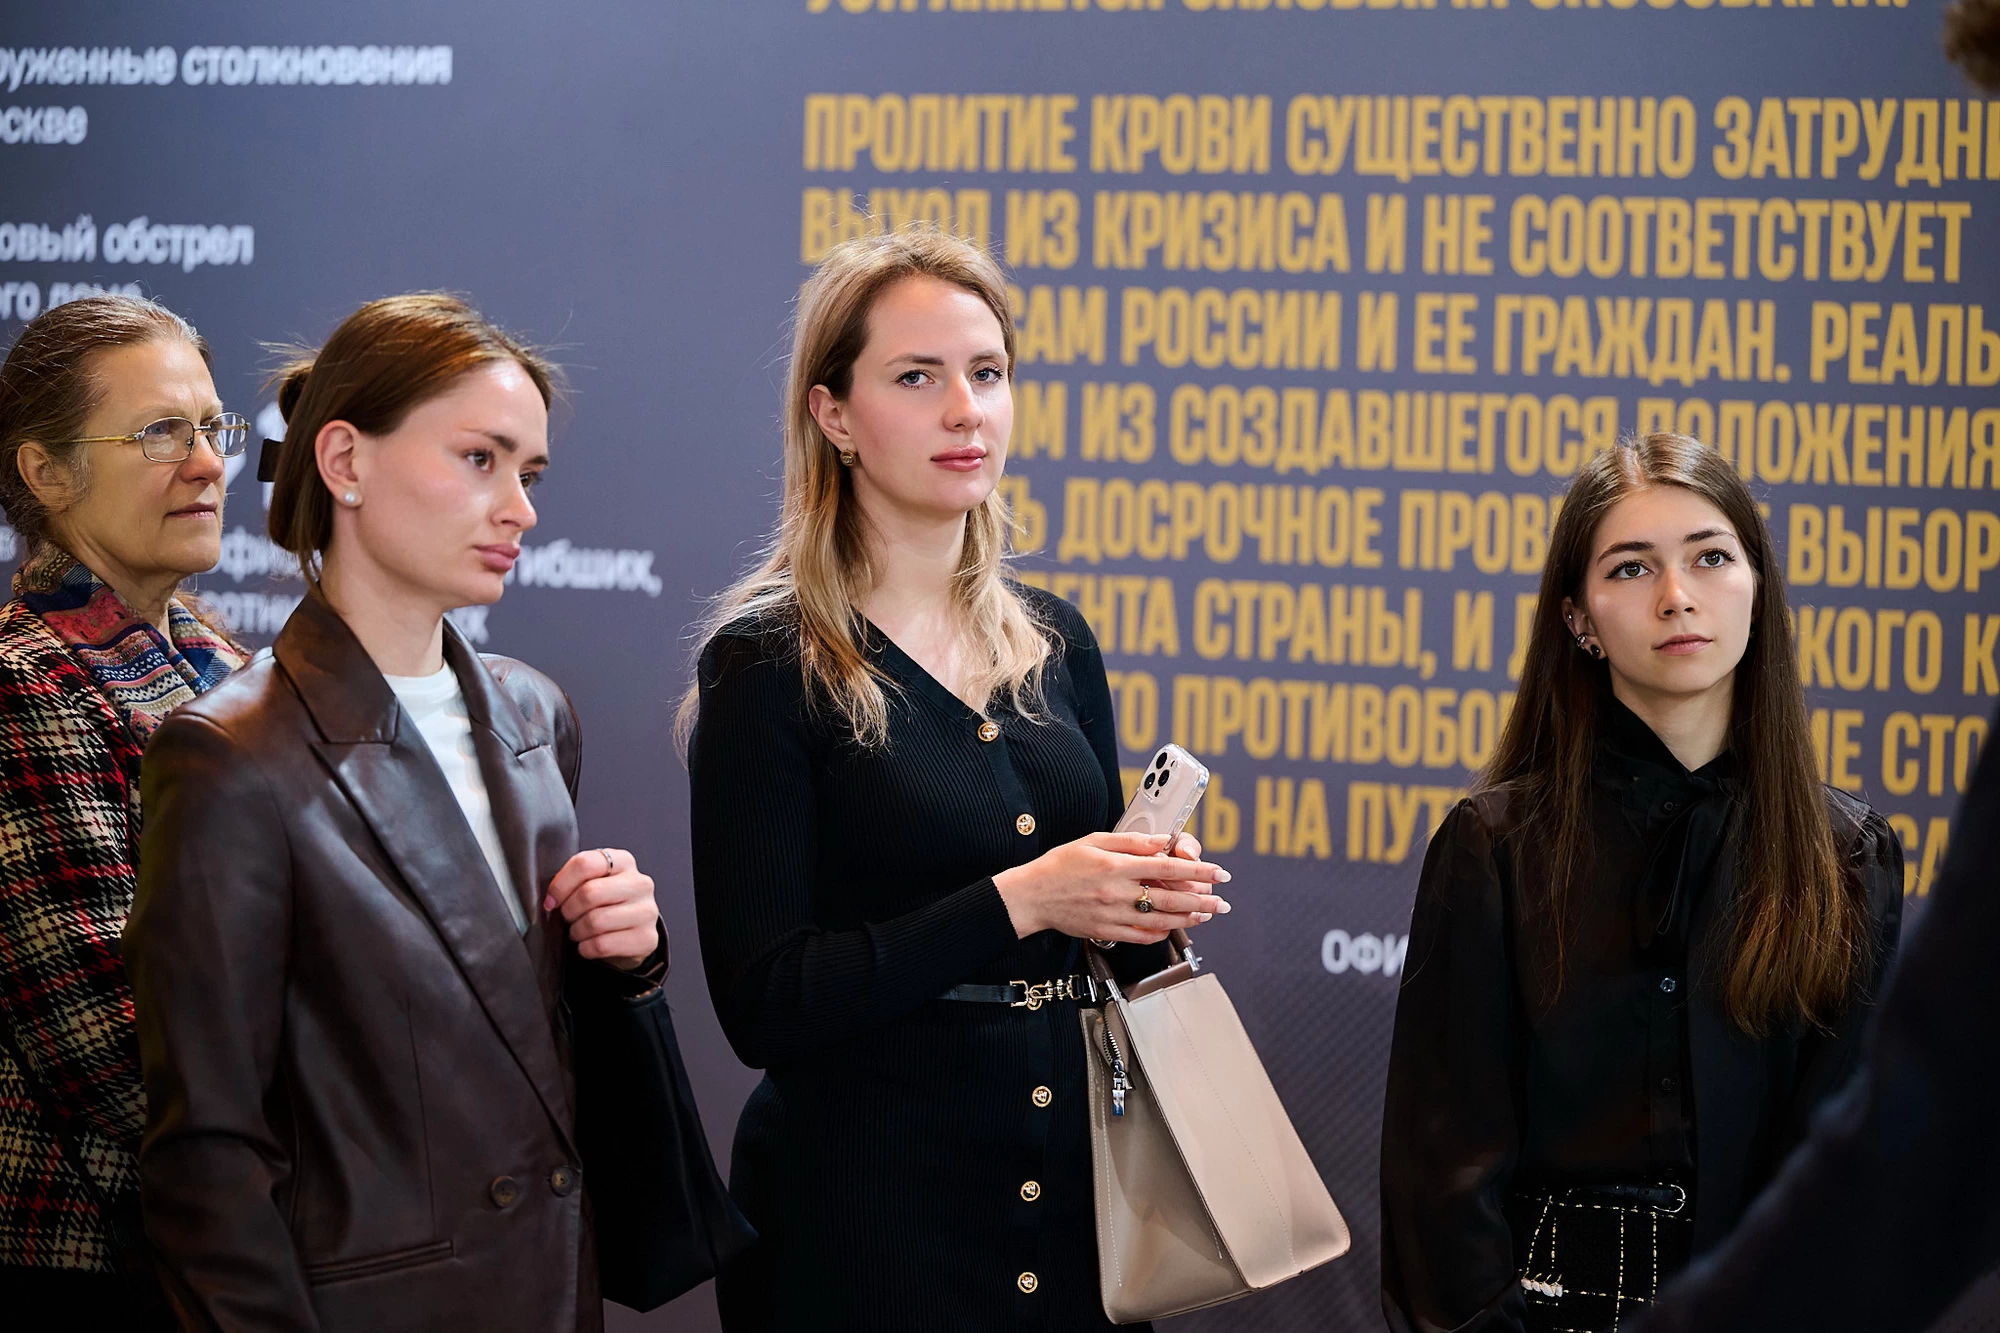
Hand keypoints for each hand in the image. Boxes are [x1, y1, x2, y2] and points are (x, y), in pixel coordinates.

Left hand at [543, 847, 659, 969]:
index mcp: (623, 862)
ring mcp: (647, 911)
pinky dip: (586, 949)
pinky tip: (588, 944)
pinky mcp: (646, 938)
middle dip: (569, 910)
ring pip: (595, 921)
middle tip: (568, 917)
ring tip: (578, 931)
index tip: (551, 900)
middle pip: (589, 893)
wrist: (629, 933)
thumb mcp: (592, 882)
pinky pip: (602, 945)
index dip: (560, 885)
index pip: (585, 864)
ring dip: (577, 931)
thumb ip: (574, 880)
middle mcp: (640, 883)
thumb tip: (551, 898)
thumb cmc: (605, 905)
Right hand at [993, 831, 1230, 944]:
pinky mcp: (1106, 932)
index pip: (1168, 867)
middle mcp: (1118, 892)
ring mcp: (1113, 915)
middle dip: (1202, 900)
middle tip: (1222, 902)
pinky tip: (1172, 927)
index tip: (1219, 872)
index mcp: (1117, 866)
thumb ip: (1132, 842)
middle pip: (1171, 898)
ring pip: (1160, 920)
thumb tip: (1163, 842)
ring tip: (1205, 915)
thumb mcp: (1094, 841)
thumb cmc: (1060, 865)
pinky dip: (1161, 933)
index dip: (1199, 870)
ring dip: (1188, 918)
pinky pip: (1141, 936)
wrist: (1031, 896)